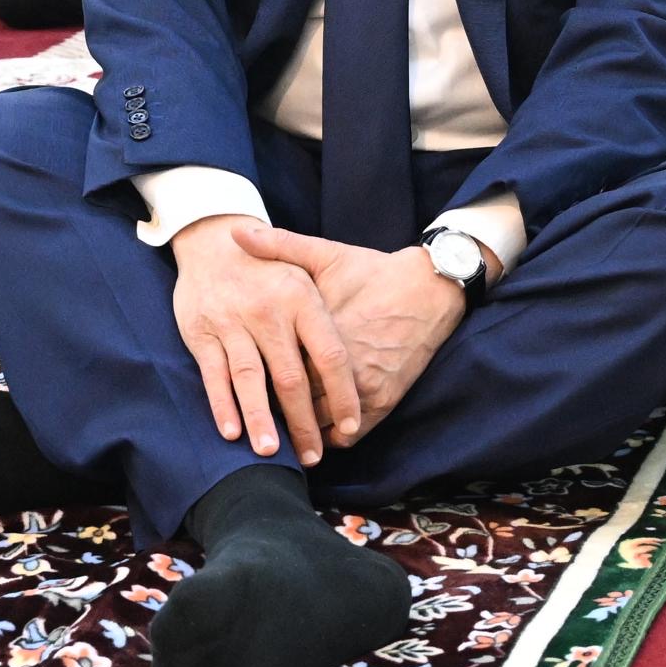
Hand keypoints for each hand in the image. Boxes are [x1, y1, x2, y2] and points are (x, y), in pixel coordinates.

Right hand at [169, 215, 355, 465]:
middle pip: (291, 377)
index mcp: (302, 299)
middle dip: (303, 422)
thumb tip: (356, 369)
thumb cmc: (267, 267)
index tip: (351, 426)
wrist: (211, 239)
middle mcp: (269, 312)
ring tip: (273, 452)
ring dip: (262, 420)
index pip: (330, 356)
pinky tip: (232, 432)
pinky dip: (223, 405)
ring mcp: (234, 323)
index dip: (342, 395)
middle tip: (312, 455)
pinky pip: (215, 375)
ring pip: (251, 380)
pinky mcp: (203, 333)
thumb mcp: (305, 270)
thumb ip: (328, 316)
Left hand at [238, 224, 462, 439]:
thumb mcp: (326, 255)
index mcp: (320, 329)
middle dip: (270, 408)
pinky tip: (313, 431)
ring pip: (317, 423)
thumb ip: (279, 245)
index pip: (273, 366)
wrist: (430, 289)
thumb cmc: (372, 271)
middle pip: (292, 401)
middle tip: (250, 412)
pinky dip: (329, 436)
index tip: (236, 378)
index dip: (252, 377)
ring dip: (299, 426)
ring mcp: (365, 385)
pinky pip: (349, 434)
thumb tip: (235, 230)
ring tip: (278, 427)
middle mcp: (342, 364)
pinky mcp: (384, 400)